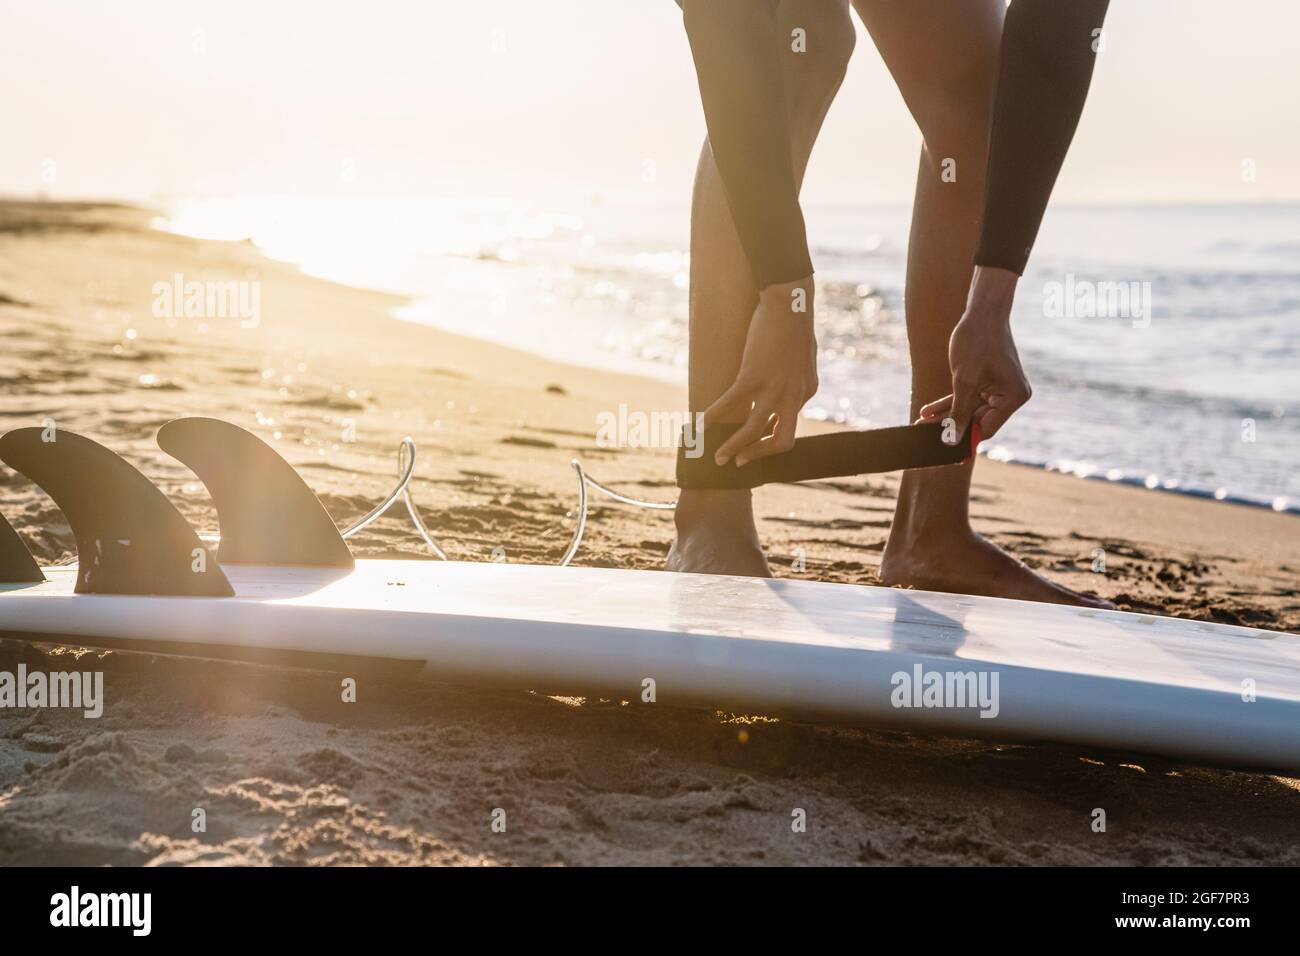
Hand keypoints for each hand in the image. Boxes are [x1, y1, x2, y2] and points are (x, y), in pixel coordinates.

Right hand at [704, 276, 817, 465]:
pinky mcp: (753, 375)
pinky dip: (713, 416)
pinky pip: (730, 404)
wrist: (789, 303)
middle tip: (738, 462)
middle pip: (781, 442)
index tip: (751, 441)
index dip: (767, 438)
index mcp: (806, 392)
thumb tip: (777, 392)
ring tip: (718, 457)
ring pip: (753, 429)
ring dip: (733, 447)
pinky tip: (700, 424)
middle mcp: (794, 395)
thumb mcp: (800, 360)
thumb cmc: (793, 326)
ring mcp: (774, 387)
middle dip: (757, 455)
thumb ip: (793, 380)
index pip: (787, 427)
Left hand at [919, 267, 1028, 440]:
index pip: (986, 428)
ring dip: (945, 416)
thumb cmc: (977, 340)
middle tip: (925, 439)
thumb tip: (952, 440)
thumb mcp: (964, 380)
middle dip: (950, 428)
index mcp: (1013, 397)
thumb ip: (959, 412)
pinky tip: (927, 411)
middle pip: (976, 421)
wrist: (981, 310)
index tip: (942, 453)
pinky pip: (965, 398)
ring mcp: (997, 390)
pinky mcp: (985, 382)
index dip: (964, 441)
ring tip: (920, 425)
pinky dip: (948, 403)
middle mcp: (1010, 396)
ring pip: (967, 410)